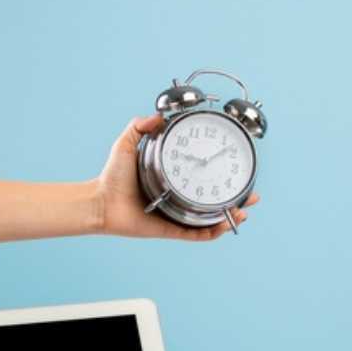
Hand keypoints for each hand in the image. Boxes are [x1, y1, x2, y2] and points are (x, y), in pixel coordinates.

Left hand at [92, 114, 259, 240]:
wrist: (100, 202)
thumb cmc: (111, 177)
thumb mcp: (126, 144)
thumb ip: (140, 126)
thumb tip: (158, 116)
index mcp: (173, 181)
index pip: (203, 178)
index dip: (222, 176)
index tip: (235, 168)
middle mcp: (178, 198)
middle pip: (215, 201)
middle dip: (236, 199)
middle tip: (251, 193)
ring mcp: (177, 215)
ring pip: (211, 220)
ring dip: (230, 216)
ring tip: (243, 209)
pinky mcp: (172, 230)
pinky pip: (198, 234)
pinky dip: (213, 231)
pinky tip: (224, 225)